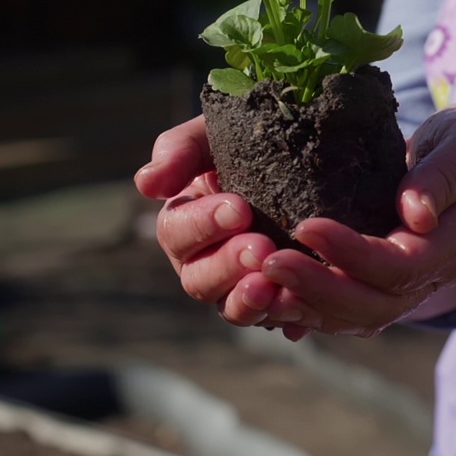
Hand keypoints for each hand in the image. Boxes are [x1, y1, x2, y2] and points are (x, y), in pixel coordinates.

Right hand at [135, 116, 291, 330]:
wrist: (310, 160)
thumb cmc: (251, 143)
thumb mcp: (215, 134)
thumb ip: (179, 150)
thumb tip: (145, 184)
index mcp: (184, 222)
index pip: (176, 231)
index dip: (203, 224)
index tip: (239, 209)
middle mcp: (202, 261)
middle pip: (198, 279)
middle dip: (228, 265)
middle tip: (262, 248)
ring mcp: (237, 287)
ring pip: (230, 308)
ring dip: (247, 300)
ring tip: (270, 287)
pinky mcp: (274, 303)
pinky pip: (271, 321)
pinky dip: (283, 317)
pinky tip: (300, 309)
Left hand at [255, 102, 455, 336]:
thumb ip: (446, 175)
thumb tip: (414, 212)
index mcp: (453, 241)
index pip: (401, 265)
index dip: (352, 253)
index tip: (306, 225)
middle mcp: (430, 274)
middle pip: (373, 305)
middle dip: (317, 288)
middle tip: (267, 260)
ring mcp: (407, 284)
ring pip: (355, 318)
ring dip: (305, 306)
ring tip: (257, 285)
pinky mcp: (383, 279)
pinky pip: (344, 310)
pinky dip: (307, 309)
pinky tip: (268, 300)